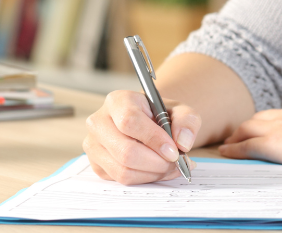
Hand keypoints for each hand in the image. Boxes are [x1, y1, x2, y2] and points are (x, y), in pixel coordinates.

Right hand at [83, 89, 200, 184]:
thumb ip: (187, 121)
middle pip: (125, 151)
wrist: (146, 124)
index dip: (153, 139)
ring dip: (152, 173)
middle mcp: (99, 122)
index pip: (129, 121)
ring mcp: (93, 145)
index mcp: (117, 101)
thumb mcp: (179, 111)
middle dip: (156, 162)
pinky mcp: (96, 164)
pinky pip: (120, 180)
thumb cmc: (160, 116)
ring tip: (169, 167)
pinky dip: (144, 179)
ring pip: (123, 170)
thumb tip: (182, 143)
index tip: (174, 152)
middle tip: (175, 162)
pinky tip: (156, 170)